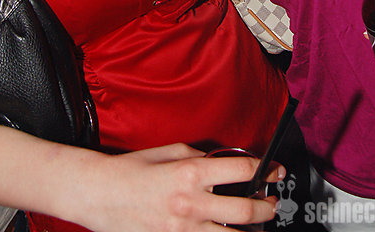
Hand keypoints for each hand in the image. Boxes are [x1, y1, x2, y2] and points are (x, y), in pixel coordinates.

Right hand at [69, 143, 283, 231]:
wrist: (98, 194)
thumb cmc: (130, 169)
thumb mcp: (169, 151)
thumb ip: (199, 157)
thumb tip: (221, 163)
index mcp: (191, 173)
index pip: (241, 171)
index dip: (265, 170)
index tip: (275, 171)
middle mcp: (191, 203)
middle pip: (245, 211)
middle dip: (267, 207)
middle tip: (272, 202)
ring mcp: (183, 230)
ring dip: (250, 231)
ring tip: (256, 224)